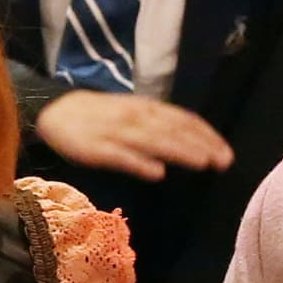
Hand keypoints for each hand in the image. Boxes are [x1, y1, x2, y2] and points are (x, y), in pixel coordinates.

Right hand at [34, 89, 235, 182]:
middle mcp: (135, 118)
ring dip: (179, 151)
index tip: (227, 152)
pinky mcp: (95, 150)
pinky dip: (139, 163)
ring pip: (152, 142)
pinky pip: (119, 156)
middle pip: (172, 131)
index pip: (182, 120)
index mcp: (146, 109)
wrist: (56, 112)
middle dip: (201, 145)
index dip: (206, 135)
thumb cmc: (102, 117)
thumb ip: (161, 127)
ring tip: (202, 163)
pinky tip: (156, 173)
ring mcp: (115, 133)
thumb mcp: (134, 115)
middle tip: (224, 161)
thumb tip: (194, 141)